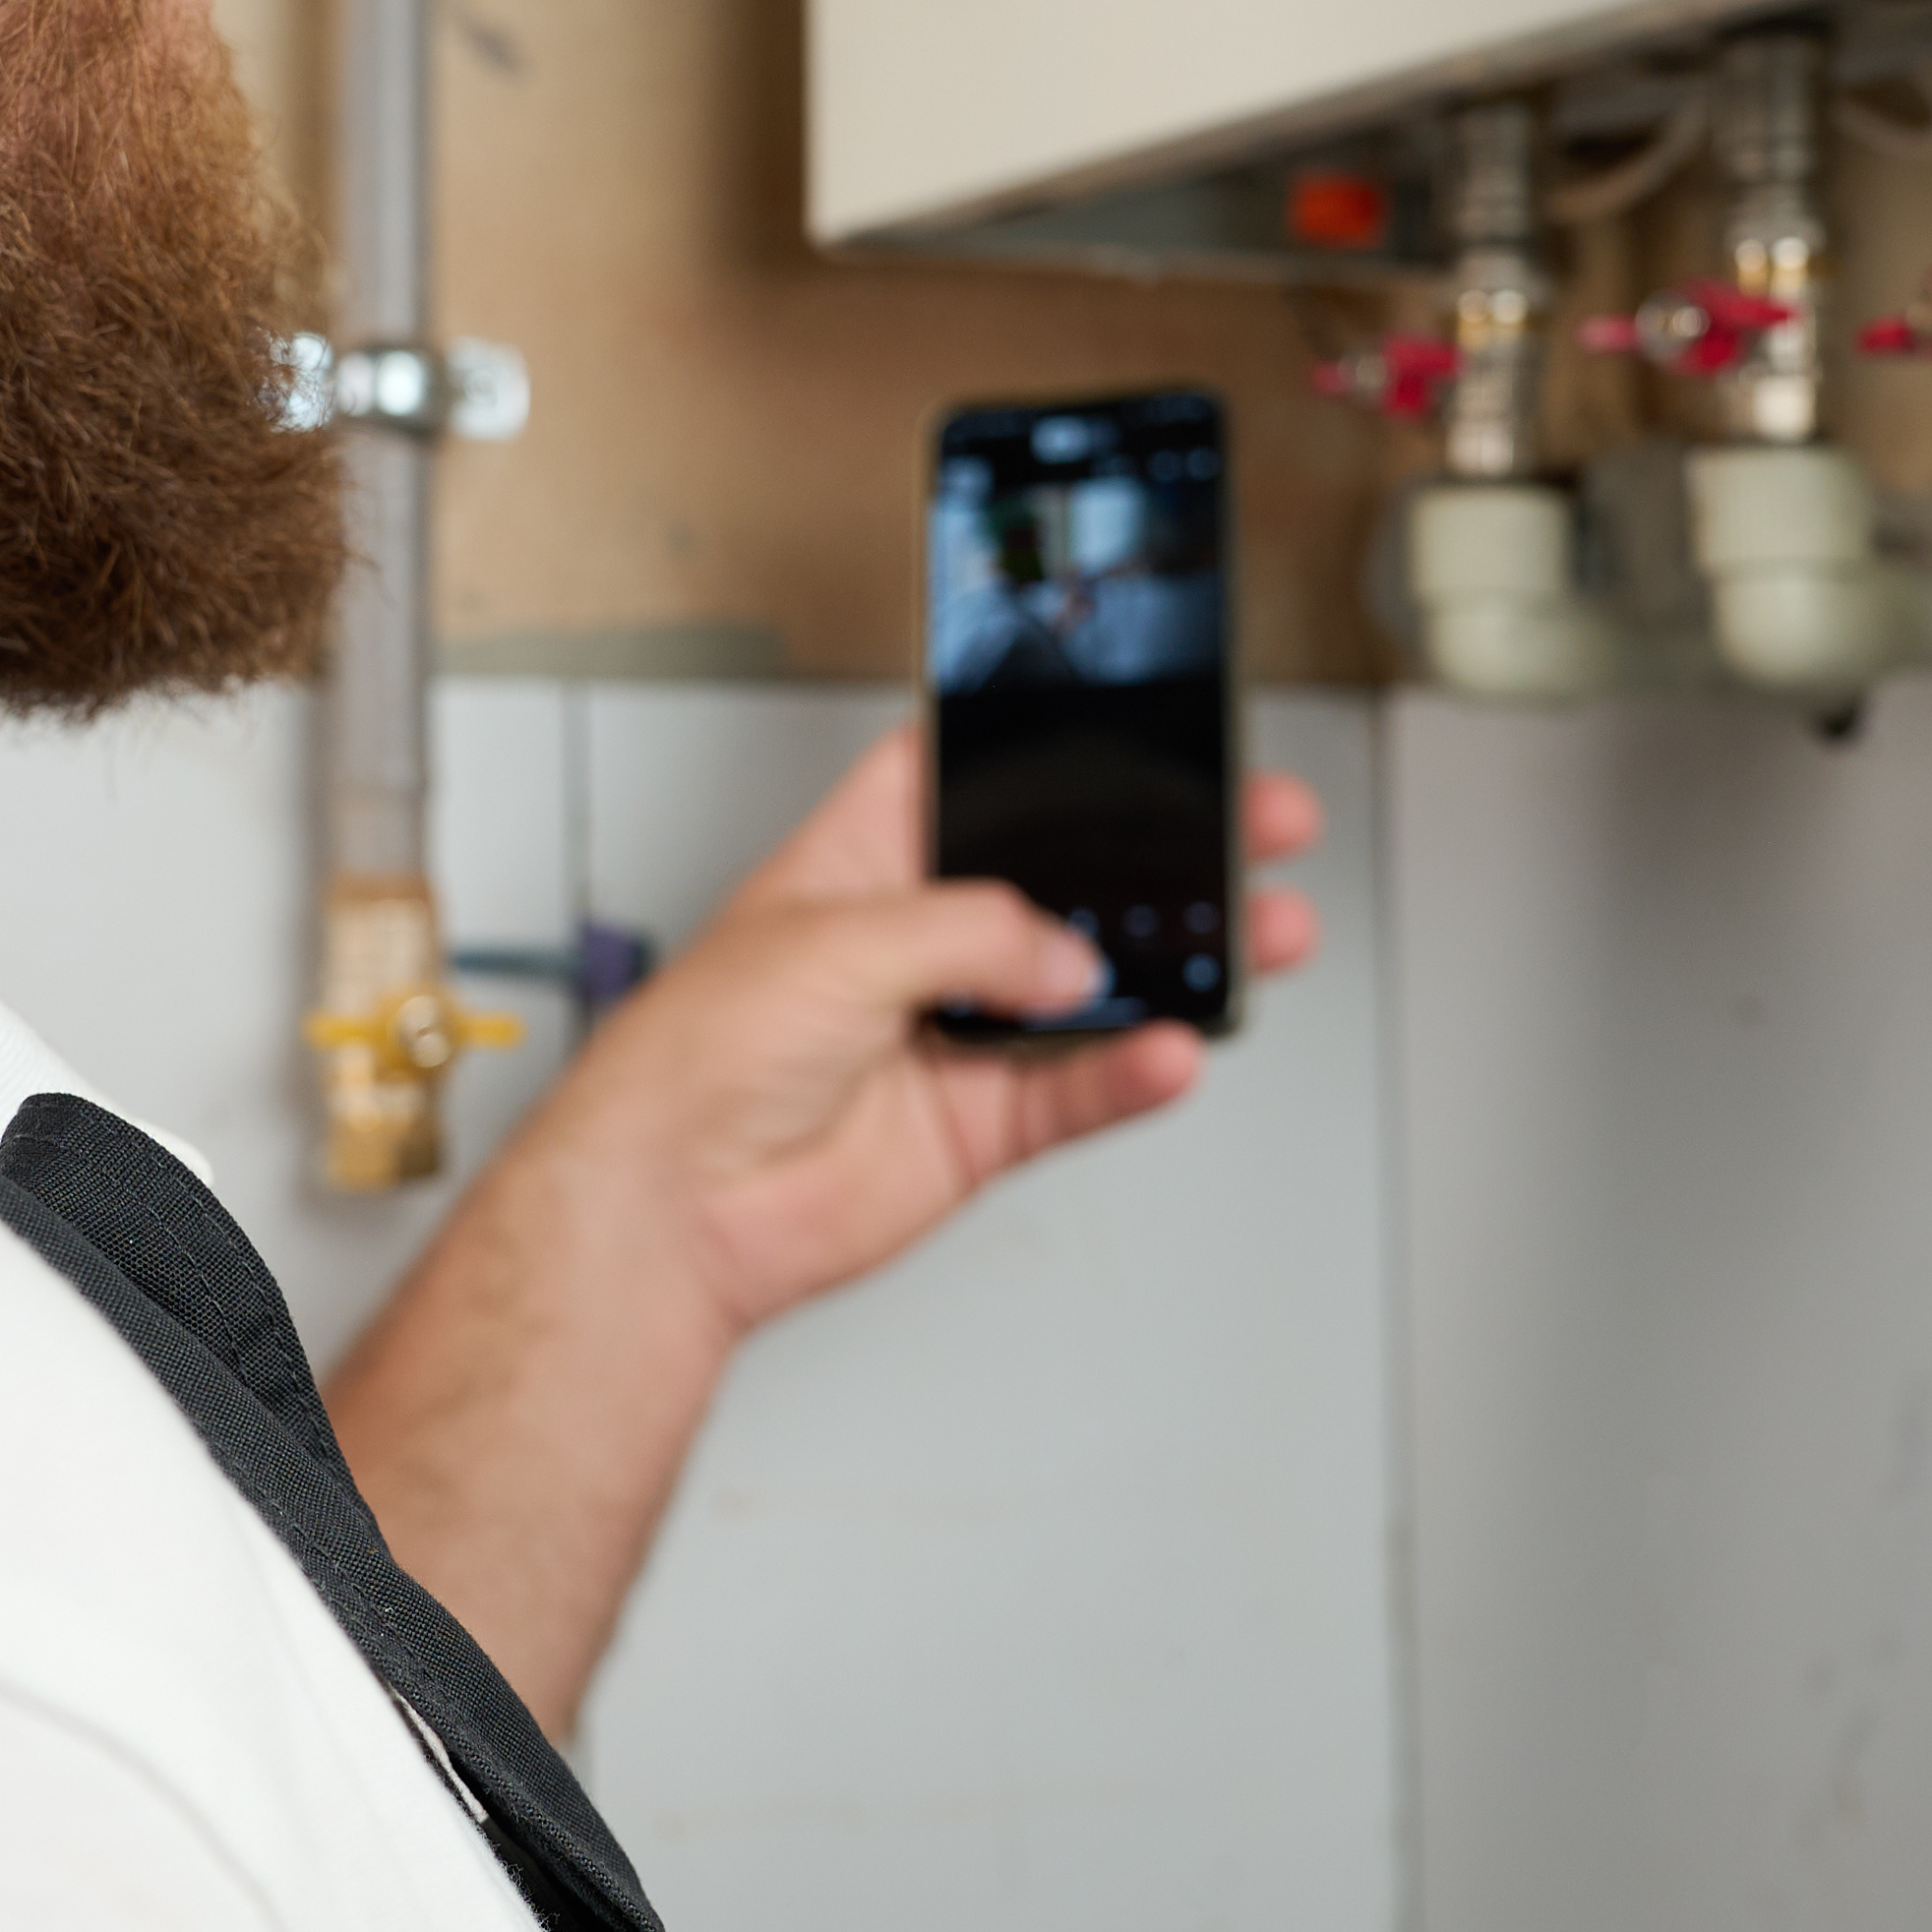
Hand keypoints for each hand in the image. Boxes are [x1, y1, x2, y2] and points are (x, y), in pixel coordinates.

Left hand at [553, 722, 1325, 1335]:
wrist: (671, 1205)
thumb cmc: (696, 1053)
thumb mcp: (836, 941)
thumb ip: (972, 932)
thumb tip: (1067, 957)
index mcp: (869, 860)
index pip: (978, 779)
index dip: (1057, 750)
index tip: (1146, 726)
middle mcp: (921, 943)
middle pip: (1067, 881)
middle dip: (1162, 855)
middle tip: (1252, 828)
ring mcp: (957, 1035)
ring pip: (1095, 990)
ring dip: (1179, 967)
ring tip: (1260, 936)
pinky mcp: (978, 1125)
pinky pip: (1081, 1091)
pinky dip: (1135, 1075)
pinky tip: (1177, 1051)